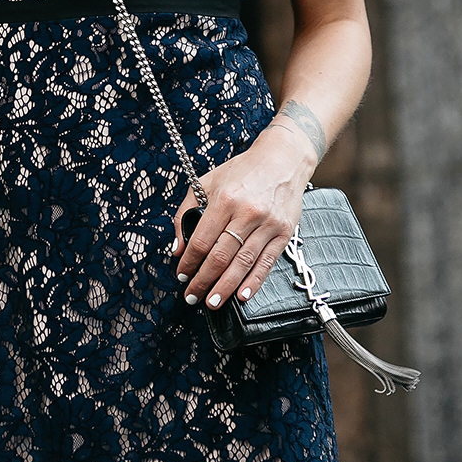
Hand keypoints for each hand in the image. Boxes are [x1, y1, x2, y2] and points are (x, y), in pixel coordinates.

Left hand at [172, 125, 309, 311]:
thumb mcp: (206, 182)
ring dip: (225, 287)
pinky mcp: (284, 232)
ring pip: (243, 264)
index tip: (181, 275)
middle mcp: (247, 213)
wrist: (282, 159)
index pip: (201, 241)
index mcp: (225, 199)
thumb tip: (178, 248)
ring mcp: (268, 224)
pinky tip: (242, 296)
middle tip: (192, 296)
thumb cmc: (242, 171)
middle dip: (203, 281)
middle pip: (221, 257)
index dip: (188, 263)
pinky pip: (267, 263)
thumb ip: (186, 213)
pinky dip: (254, 282)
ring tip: (212, 302)